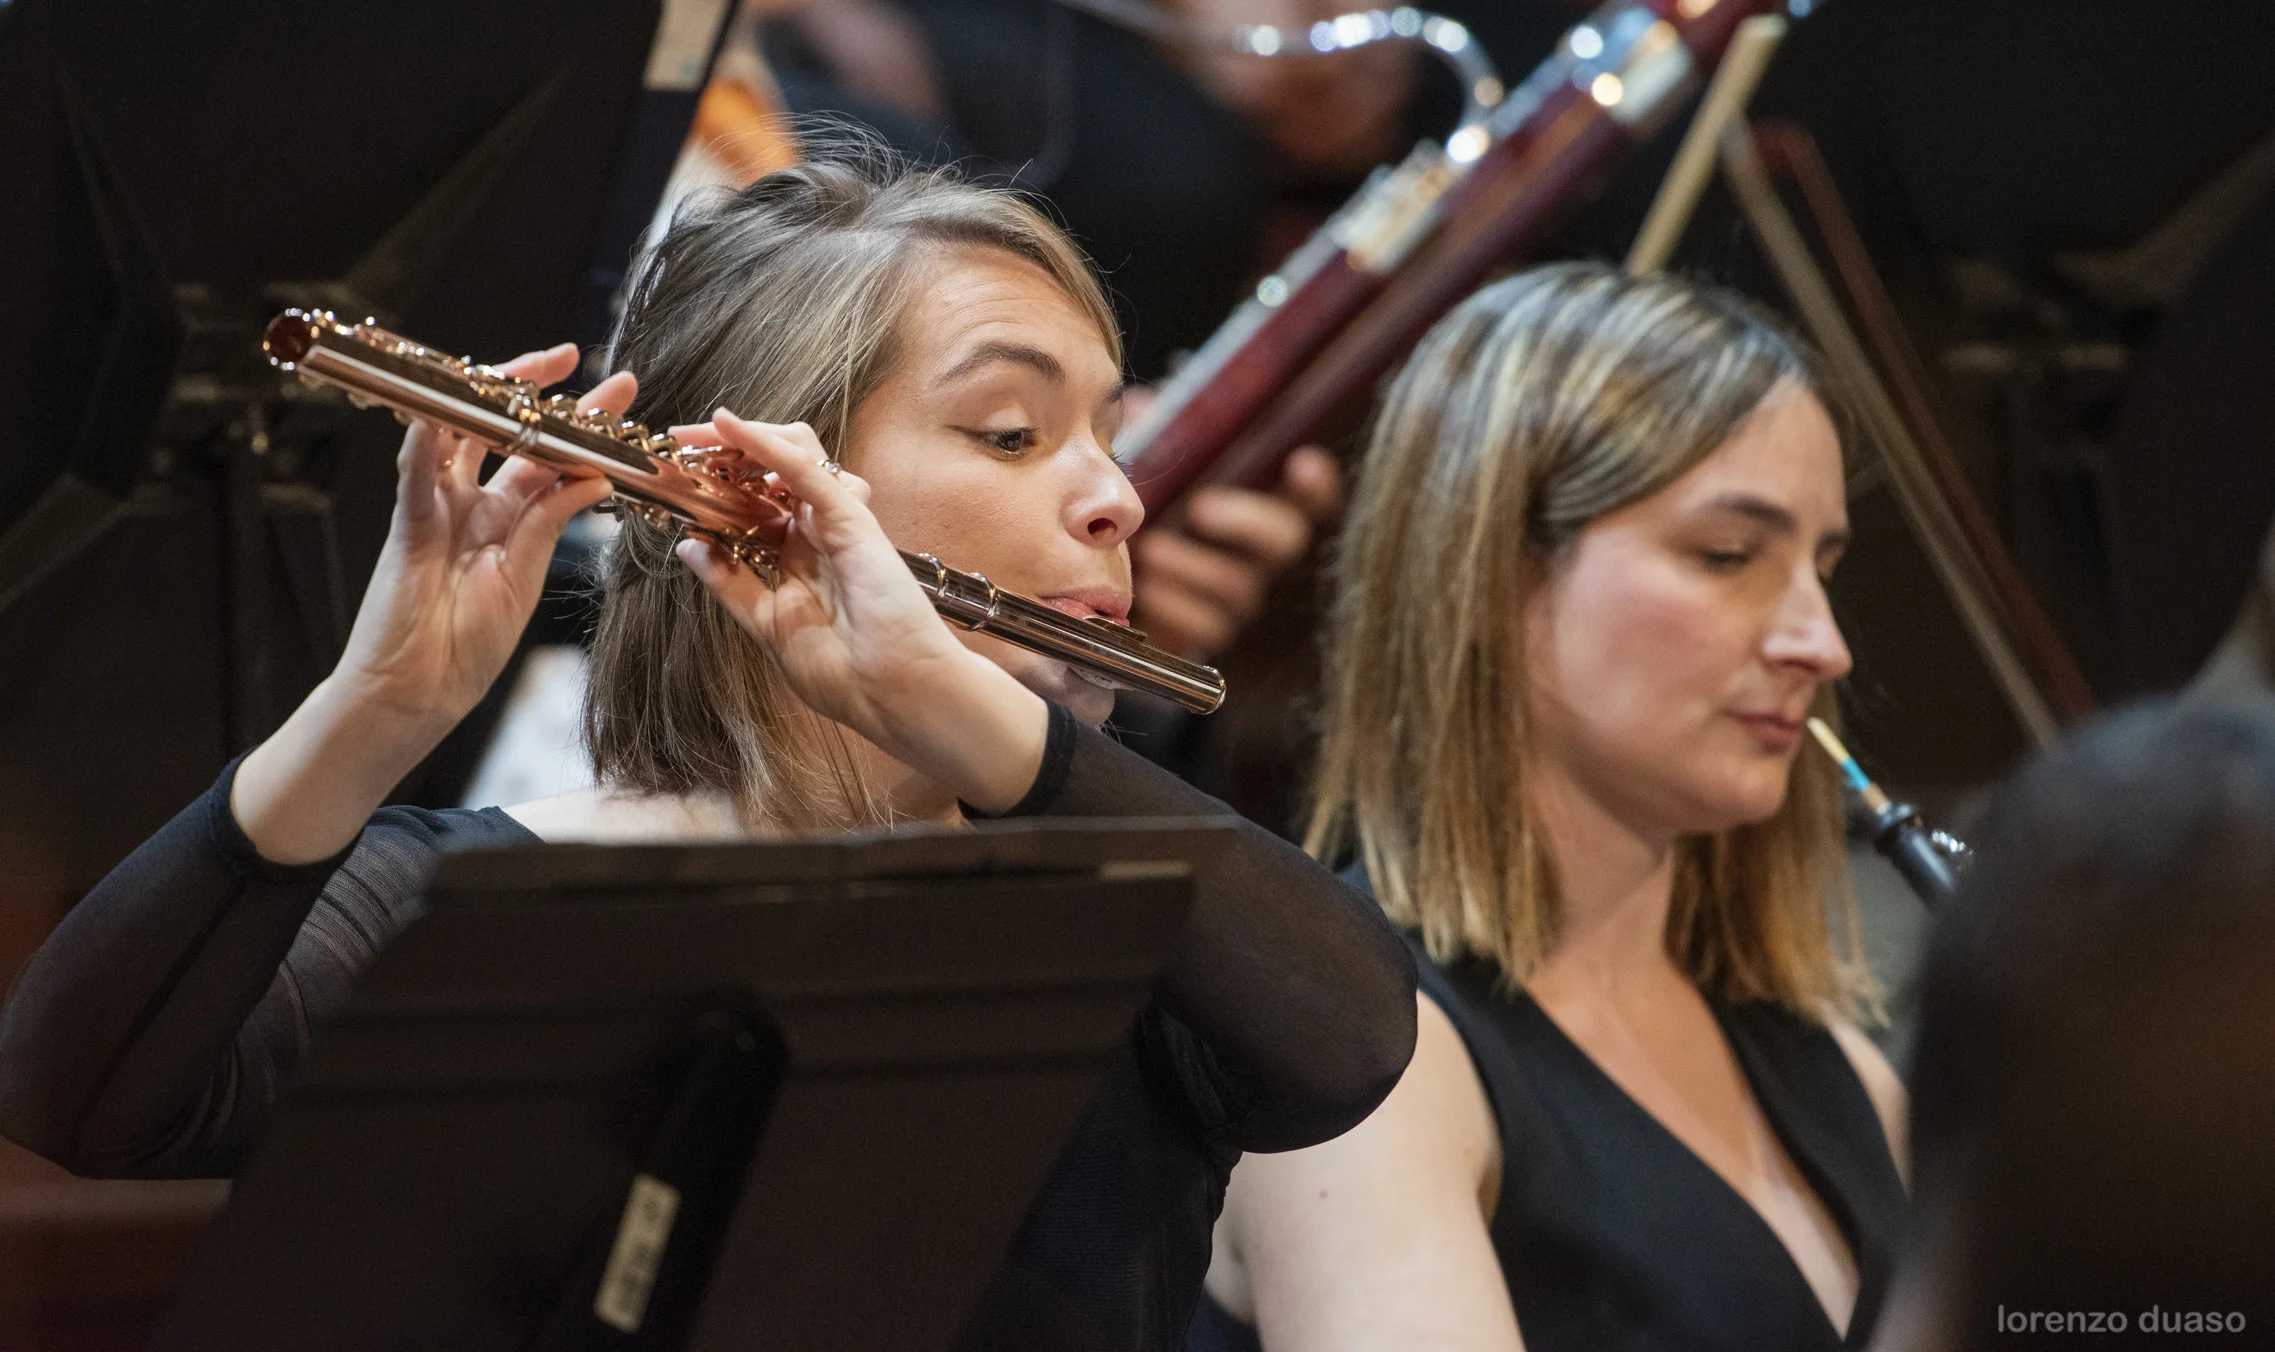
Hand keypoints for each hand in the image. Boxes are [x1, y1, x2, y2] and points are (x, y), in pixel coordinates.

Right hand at [333, 346, 625, 726]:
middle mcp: (471, 503)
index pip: (545, 454)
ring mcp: (437, 509)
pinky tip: (438, 418)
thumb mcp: (524, 577)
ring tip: (519, 371)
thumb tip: (593, 477)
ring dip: (483, 400)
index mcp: (506, 516)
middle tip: (571, 356)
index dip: (577, 422)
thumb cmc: (469, 644)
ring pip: (455, 437)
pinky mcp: (407, 530)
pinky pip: (414, 480)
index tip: (615, 390)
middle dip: (532, 390)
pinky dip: (424, 448)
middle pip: (501, 430)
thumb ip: (551, 524)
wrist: (420, 692)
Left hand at [674, 411, 1047, 811]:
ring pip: (794, 452)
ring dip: (747, 438)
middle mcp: (817, 532)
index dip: (717, 484)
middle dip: (725, 449)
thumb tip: (692, 546)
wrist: (894, 695)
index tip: (675, 477)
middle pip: (771, 468)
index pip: (755, 503)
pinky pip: (806, 471)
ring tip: (705, 432)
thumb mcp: (767, 625)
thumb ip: (730, 583)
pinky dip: (768, 446)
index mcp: (798, 557)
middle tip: (681, 439)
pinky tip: (732, 428)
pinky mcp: (852, 519)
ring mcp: (837, 521)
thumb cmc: (845, 673)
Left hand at [1132, 446, 1342, 660]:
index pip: (1310, 497)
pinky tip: (1147, 590)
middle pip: (1286, 541)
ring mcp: (1241, 601)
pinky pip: (1207, 630)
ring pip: (1240, 589)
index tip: (1303, 463)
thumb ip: (1155, 439)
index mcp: (1260, 513)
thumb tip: (1135, 405)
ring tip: (1151, 551)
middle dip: (1248, 522)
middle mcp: (1263, 558)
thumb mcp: (1153, 475)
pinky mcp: (1209, 637)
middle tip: (1201, 508)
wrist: (1117, 597)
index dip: (1316, 485)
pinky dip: (1175, 609)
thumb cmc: (1149, 519)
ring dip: (1193, 567)